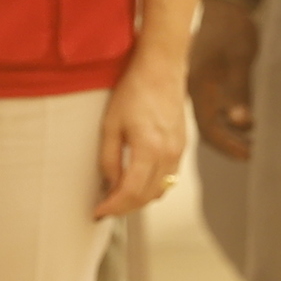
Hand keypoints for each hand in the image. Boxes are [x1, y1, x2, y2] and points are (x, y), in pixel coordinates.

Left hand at [94, 52, 187, 217]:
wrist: (161, 68)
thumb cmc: (135, 90)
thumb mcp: (110, 126)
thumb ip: (109, 159)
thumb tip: (110, 185)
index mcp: (149, 148)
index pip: (130, 192)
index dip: (113, 207)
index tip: (99, 212)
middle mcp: (169, 152)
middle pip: (146, 196)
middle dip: (124, 208)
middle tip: (105, 208)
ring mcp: (178, 150)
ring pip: (160, 190)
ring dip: (139, 200)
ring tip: (117, 199)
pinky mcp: (181, 145)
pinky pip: (168, 177)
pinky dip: (152, 187)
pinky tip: (136, 184)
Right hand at [186, 0, 257, 160]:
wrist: (221, 6)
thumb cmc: (232, 29)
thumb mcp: (240, 58)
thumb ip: (239, 91)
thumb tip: (242, 123)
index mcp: (201, 89)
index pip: (211, 129)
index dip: (230, 145)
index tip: (250, 155)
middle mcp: (196, 93)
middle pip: (208, 129)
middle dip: (229, 144)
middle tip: (252, 155)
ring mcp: (198, 89)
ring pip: (209, 121)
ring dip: (229, 135)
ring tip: (250, 144)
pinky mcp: (203, 83)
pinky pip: (211, 110)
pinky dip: (226, 121)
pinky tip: (240, 123)